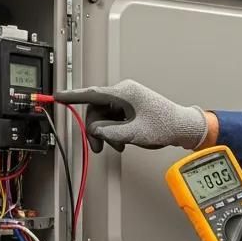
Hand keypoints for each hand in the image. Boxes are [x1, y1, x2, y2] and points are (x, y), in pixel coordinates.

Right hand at [55, 80, 207, 152]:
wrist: (183, 127)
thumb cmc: (165, 125)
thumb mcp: (134, 134)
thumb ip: (111, 133)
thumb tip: (94, 131)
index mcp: (124, 93)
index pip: (92, 94)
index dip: (73, 96)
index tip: (58, 96)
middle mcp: (124, 93)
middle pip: (97, 110)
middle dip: (96, 129)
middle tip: (98, 147)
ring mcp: (128, 100)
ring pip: (105, 116)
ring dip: (107, 133)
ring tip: (117, 146)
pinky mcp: (131, 107)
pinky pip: (114, 118)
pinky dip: (115, 131)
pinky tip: (122, 141)